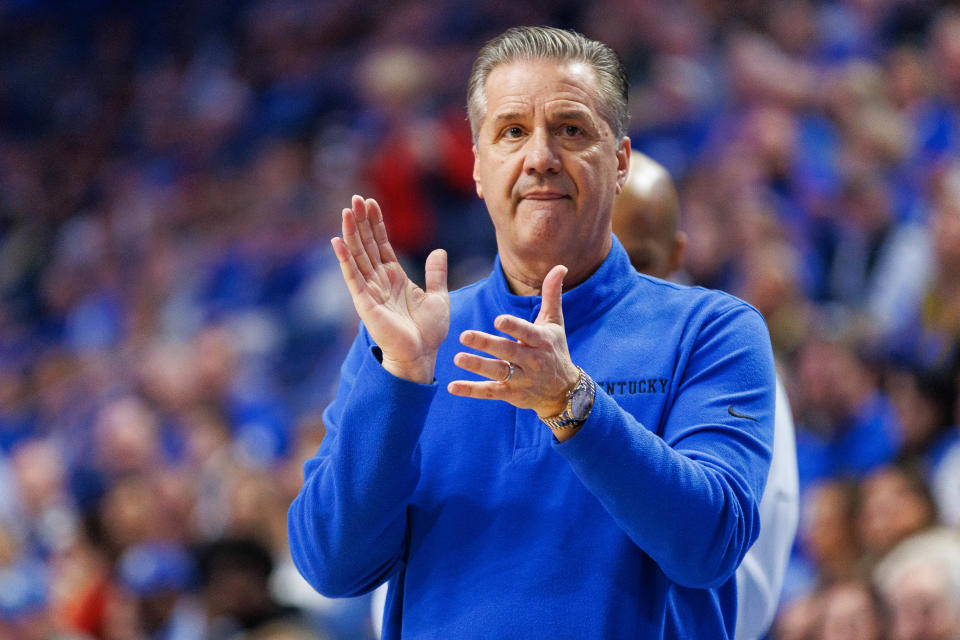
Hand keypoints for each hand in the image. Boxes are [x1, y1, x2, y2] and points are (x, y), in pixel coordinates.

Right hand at [331, 195, 448, 383]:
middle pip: (366, 245)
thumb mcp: (438, 297)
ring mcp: (370, 291)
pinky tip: (337, 241)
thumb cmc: (429, 332)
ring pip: (357, 256)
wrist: (422, 356)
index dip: (376, 224)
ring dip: (351, 233)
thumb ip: (436, 274)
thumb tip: (439, 251)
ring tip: (347, 211)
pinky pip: (353, 278)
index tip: (371, 203)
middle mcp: (379, 281)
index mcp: (394, 277)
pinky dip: (345, 260)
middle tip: (355, 198)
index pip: (381, 244)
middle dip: (361, 222)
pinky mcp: (365, 304)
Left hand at [448, 265, 578, 417]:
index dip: (513, 327)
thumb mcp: (555, 323)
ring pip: (498, 372)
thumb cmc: (555, 350)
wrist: (563, 391)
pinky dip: (472, 390)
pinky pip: (490, 392)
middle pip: (508, 352)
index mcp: (541, 341)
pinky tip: (453, 387)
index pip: (527, 333)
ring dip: (477, 366)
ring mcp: (522, 379)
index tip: (498, 320)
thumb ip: (551, 295)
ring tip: (457, 358)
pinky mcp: (511, 394)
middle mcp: (532, 361)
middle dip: (487, 344)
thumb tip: (560, 266)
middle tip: (464, 335)